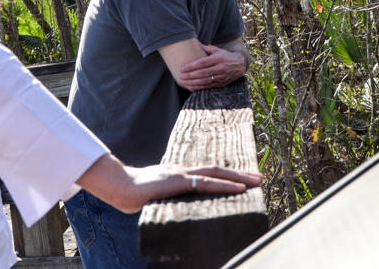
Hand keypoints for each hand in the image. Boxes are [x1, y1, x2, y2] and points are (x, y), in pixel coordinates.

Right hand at [77, 154, 262, 213]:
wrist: (118, 187)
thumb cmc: (132, 195)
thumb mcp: (154, 197)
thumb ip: (166, 199)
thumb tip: (172, 209)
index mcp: (177, 175)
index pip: (206, 172)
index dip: (225, 174)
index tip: (241, 178)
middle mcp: (182, 171)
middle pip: (217, 169)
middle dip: (240, 173)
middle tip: (260, 176)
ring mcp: (181, 175)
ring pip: (217, 173)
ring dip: (239, 177)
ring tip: (258, 181)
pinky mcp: (179, 182)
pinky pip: (207, 183)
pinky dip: (226, 184)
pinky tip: (240, 188)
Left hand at [178, 44, 246, 89]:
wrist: (239, 64)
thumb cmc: (224, 56)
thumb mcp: (216, 50)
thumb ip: (204, 48)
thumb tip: (191, 41)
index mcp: (218, 58)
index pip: (202, 63)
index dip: (192, 66)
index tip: (182, 68)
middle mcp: (220, 68)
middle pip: (202, 73)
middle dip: (190, 75)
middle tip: (181, 76)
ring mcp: (221, 77)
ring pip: (205, 81)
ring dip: (193, 82)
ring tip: (184, 82)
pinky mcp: (222, 83)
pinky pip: (209, 86)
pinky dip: (199, 88)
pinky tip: (192, 87)